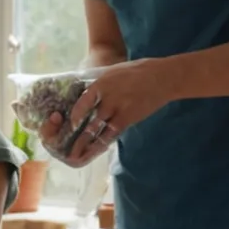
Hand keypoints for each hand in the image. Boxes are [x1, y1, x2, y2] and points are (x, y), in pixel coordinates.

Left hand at [41, 59, 171, 166]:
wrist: (162, 78)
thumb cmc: (135, 72)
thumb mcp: (110, 73)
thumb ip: (97, 85)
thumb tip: (81, 94)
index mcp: (100, 85)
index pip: (82, 103)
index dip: (75, 115)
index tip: (69, 123)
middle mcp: (107, 99)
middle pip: (87, 121)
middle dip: (74, 136)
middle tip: (65, 147)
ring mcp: (119, 110)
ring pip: (97, 131)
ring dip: (85, 145)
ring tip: (74, 155)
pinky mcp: (129, 119)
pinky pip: (112, 134)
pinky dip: (102, 143)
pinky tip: (94, 151)